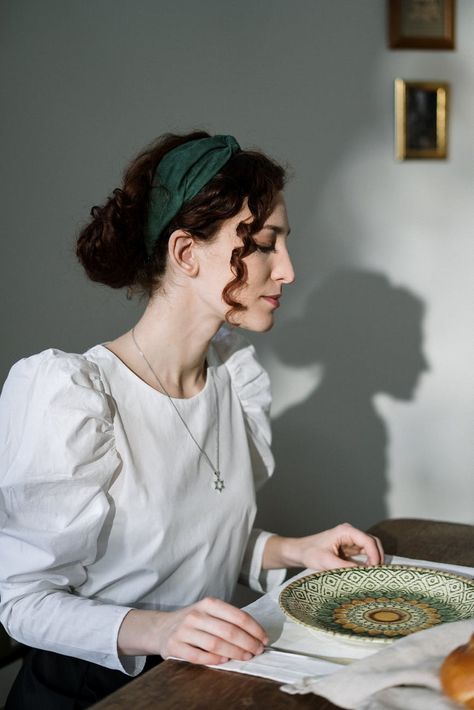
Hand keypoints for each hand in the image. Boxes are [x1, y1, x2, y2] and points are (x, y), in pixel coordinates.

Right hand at [152, 597, 267, 664]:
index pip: (237, 615)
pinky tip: (224, 661)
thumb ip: (227, 619)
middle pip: (228, 631)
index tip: (264, 638)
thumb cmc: (193, 621)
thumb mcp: (208, 612)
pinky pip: (198, 656)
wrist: (161, 627)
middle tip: (258, 650)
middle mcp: (196, 615)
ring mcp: (184, 630)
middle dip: (247, 642)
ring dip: (234, 652)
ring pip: (215, 644)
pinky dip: (213, 660)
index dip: (253, 628)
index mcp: (208, 604)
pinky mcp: (175, 646)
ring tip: (246, 657)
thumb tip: (255, 634)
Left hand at [263, 523, 383, 570]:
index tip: (374, 570)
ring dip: (374, 560)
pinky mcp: (350, 548)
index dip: (375, 555)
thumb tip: (364, 574)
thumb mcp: (327, 562)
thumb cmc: (309, 553)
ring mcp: (351, 540)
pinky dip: (368, 563)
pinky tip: (366, 573)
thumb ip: (346, 568)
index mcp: (346, 531)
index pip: (368, 541)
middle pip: (373, 543)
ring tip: (371, 575)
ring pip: (371, 548)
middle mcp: (351, 533)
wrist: (299, 551)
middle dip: (377, 557)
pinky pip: (364, 554)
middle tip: (376, 574)